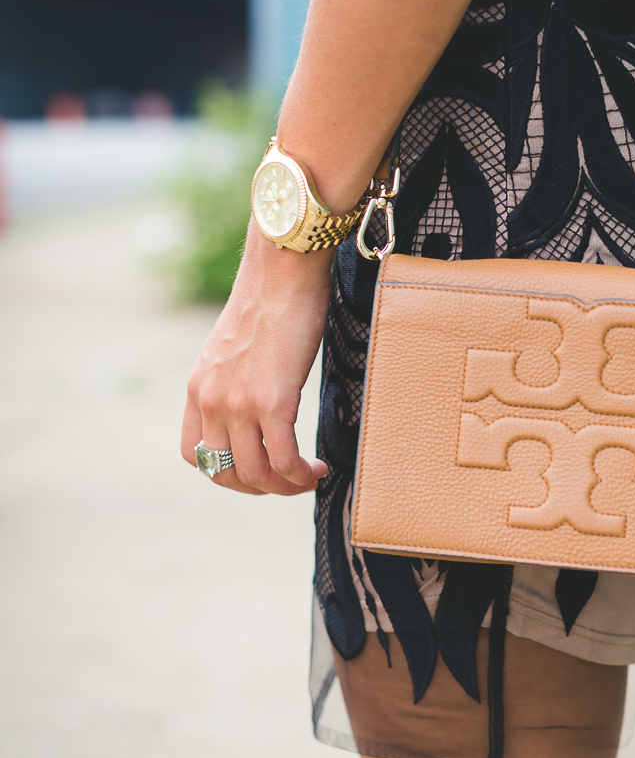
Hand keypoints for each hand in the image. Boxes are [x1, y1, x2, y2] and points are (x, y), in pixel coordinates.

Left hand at [181, 223, 332, 495]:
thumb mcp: (235, 347)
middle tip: (288, 481)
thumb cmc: (271, 299)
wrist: (282, 269)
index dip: (224, 473)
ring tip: (308, 477)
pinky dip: (300, 474)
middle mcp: (210, 400)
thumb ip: (235, 379)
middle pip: (223, 474)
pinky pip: (283, 460)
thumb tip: (258, 399)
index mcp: (198, 388)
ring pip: (255, 474)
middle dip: (258, 488)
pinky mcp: (271, 402)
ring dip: (284, 487)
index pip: (193, 455)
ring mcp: (238, 404)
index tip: (256, 469)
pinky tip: (317, 467)